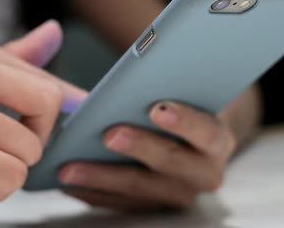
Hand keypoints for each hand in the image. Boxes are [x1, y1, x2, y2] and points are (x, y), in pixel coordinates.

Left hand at [60, 101, 235, 210]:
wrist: (185, 139)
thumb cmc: (178, 106)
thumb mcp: (182, 94)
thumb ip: (167, 86)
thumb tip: (136, 75)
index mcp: (216, 140)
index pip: (208, 132)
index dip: (185, 121)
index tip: (156, 108)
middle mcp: (203, 173)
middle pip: (171, 163)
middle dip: (138, 147)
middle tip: (108, 134)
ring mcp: (176, 195)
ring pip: (139, 190)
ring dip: (102, 178)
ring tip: (69, 166)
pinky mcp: (150, 208)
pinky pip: (119, 204)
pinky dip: (92, 192)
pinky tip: (67, 180)